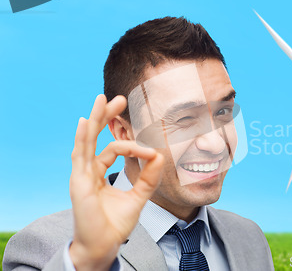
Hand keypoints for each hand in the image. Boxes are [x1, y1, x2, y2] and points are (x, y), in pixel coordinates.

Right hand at [68, 95, 163, 270]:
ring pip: (87, 140)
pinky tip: (87, 121)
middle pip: (96, 137)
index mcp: (100, 173)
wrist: (105, 245)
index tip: (151, 152)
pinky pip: (80, 155)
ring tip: (103, 99)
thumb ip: (148, 177)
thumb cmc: (116, 223)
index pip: (114, 149)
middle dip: (107, 117)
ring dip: (96, 119)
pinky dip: (83, 137)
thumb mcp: (138, 196)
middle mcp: (89, 170)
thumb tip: (159, 155)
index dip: (134, 146)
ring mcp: (82, 174)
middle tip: (120, 99)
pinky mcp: (79, 181)